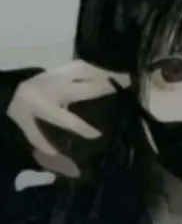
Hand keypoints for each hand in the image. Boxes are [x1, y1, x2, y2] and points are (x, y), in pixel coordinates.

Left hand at [6, 60, 129, 176]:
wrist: (10, 87)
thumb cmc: (21, 109)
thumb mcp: (26, 127)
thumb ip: (41, 141)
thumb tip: (59, 157)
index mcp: (43, 107)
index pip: (64, 119)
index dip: (82, 127)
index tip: (98, 134)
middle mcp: (53, 89)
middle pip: (84, 90)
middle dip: (106, 90)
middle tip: (128, 90)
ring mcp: (58, 75)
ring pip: (86, 73)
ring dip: (106, 76)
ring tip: (124, 79)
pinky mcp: (61, 67)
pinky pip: (83, 66)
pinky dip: (98, 69)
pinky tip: (109, 72)